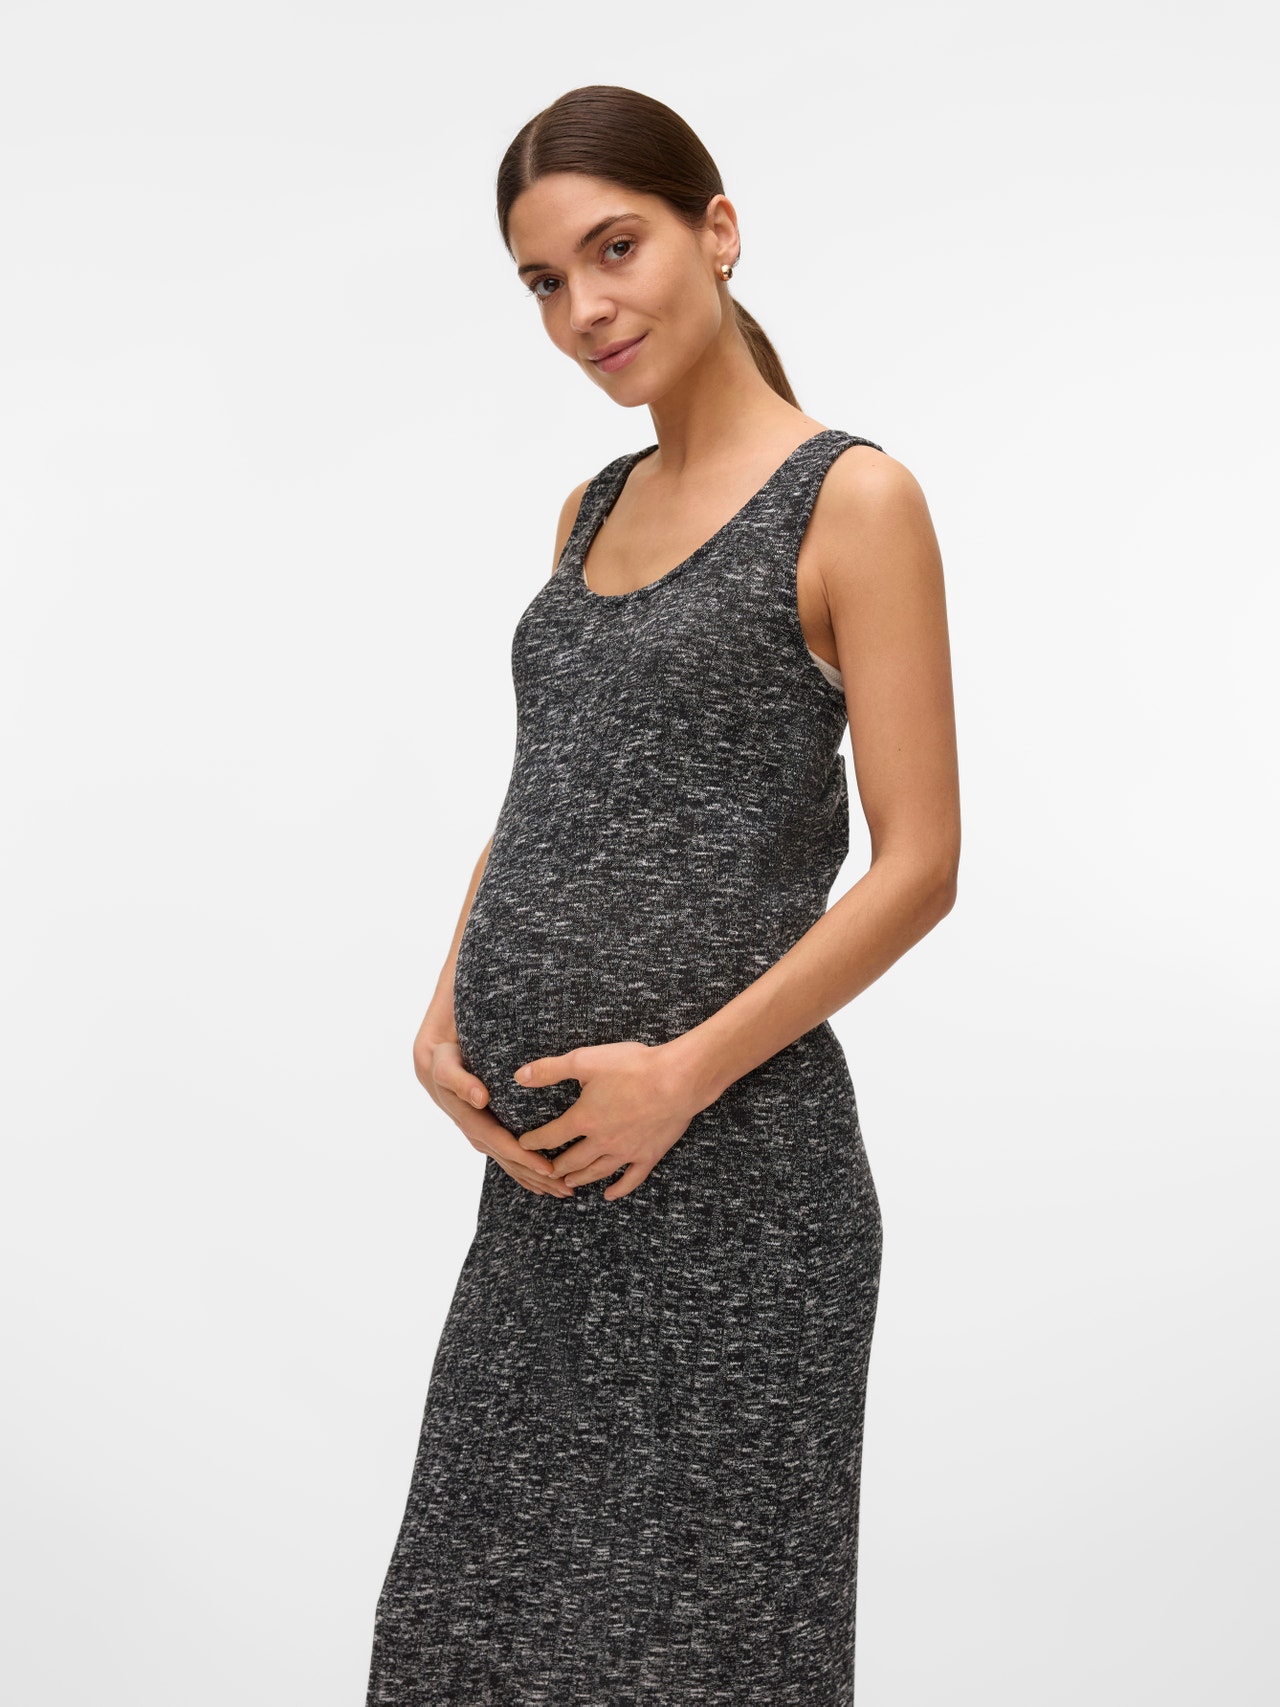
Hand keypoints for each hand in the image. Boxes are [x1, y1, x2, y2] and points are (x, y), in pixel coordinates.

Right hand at [414, 1027, 573, 1199]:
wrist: (433, 1067)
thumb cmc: (443, 1064)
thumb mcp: (446, 1068)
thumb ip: (462, 1083)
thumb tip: (481, 1099)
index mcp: (472, 1122)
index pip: (504, 1145)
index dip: (526, 1159)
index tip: (549, 1169)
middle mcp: (479, 1135)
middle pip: (512, 1162)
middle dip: (539, 1178)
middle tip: (566, 1190)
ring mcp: (483, 1138)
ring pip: (513, 1165)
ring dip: (537, 1180)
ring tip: (563, 1192)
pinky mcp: (489, 1135)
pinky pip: (509, 1158)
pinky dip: (527, 1172)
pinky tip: (543, 1183)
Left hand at [511, 1040, 705, 1200]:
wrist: (679, 1080)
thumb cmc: (634, 1067)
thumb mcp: (586, 1060)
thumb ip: (550, 1069)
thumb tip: (519, 1077)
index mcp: (584, 1119)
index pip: (551, 1136)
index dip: (534, 1141)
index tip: (524, 1145)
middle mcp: (602, 1141)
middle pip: (572, 1160)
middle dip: (556, 1166)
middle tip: (546, 1172)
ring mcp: (626, 1151)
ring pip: (597, 1172)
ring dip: (580, 1178)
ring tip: (569, 1183)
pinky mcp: (648, 1155)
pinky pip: (631, 1179)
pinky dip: (618, 1189)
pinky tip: (609, 1195)